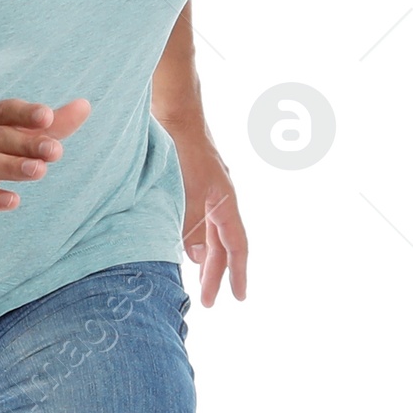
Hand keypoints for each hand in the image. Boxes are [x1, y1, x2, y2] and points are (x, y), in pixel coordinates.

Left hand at [175, 130, 247, 304]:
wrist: (173, 110)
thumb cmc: (182, 148)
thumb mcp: (187, 191)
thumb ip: (191, 226)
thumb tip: (199, 258)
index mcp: (225, 202)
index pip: (236, 246)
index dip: (237, 273)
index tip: (238, 298)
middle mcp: (219, 198)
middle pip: (222, 244)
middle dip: (216, 274)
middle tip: (208, 301)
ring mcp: (206, 191)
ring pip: (209, 233)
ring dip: (204, 258)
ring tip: (196, 281)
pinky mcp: (190, 184)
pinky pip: (197, 220)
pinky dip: (192, 239)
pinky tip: (181, 247)